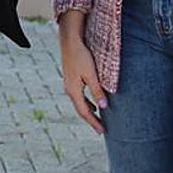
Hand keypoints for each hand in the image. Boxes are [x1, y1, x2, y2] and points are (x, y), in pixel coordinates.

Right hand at [58, 11, 106, 133]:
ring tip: (98, 118)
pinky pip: (78, 96)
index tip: (102, 131)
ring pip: (79, 103)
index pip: (84, 112)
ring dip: (88, 112)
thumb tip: (103, 106)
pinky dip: (86, 103)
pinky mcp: (71, 79)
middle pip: (80, 109)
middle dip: (91, 120)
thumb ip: (97, 90)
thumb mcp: (91, 74)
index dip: (93, 122)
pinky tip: (93, 102)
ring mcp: (69, 84)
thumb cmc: (81, 56)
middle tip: (101, 129)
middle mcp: (69, 89)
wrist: (70, 41)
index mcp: (73, 90)